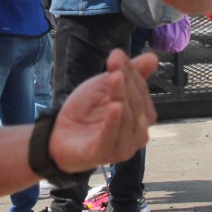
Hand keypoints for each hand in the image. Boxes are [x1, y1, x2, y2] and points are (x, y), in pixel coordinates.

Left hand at [50, 49, 159, 172]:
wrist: (58, 134)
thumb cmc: (87, 111)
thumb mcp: (106, 86)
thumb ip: (130, 74)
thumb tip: (153, 57)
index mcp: (142, 118)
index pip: (142, 92)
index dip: (131, 73)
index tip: (117, 56)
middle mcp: (137, 135)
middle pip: (136, 105)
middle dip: (127, 82)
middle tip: (114, 63)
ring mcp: (122, 148)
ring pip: (127, 121)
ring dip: (122, 96)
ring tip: (114, 77)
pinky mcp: (103, 156)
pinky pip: (110, 139)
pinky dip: (113, 122)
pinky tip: (114, 106)